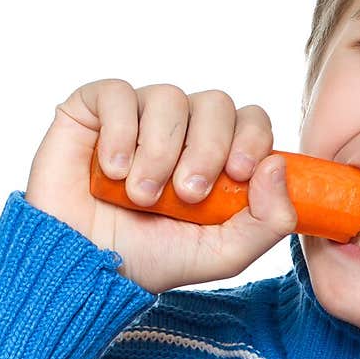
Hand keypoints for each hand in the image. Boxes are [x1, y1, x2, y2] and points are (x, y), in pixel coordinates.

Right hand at [24, 80, 296, 292]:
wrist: (82, 265)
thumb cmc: (151, 258)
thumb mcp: (222, 254)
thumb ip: (267, 222)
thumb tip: (278, 165)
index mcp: (217, 155)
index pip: (251, 119)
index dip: (252, 137)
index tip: (240, 173)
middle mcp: (182, 129)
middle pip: (216, 103)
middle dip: (208, 149)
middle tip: (187, 194)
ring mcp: (139, 116)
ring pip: (169, 97)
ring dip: (160, 152)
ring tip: (141, 196)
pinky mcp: (95, 109)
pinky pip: (119, 93)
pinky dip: (120, 133)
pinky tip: (110, 171)